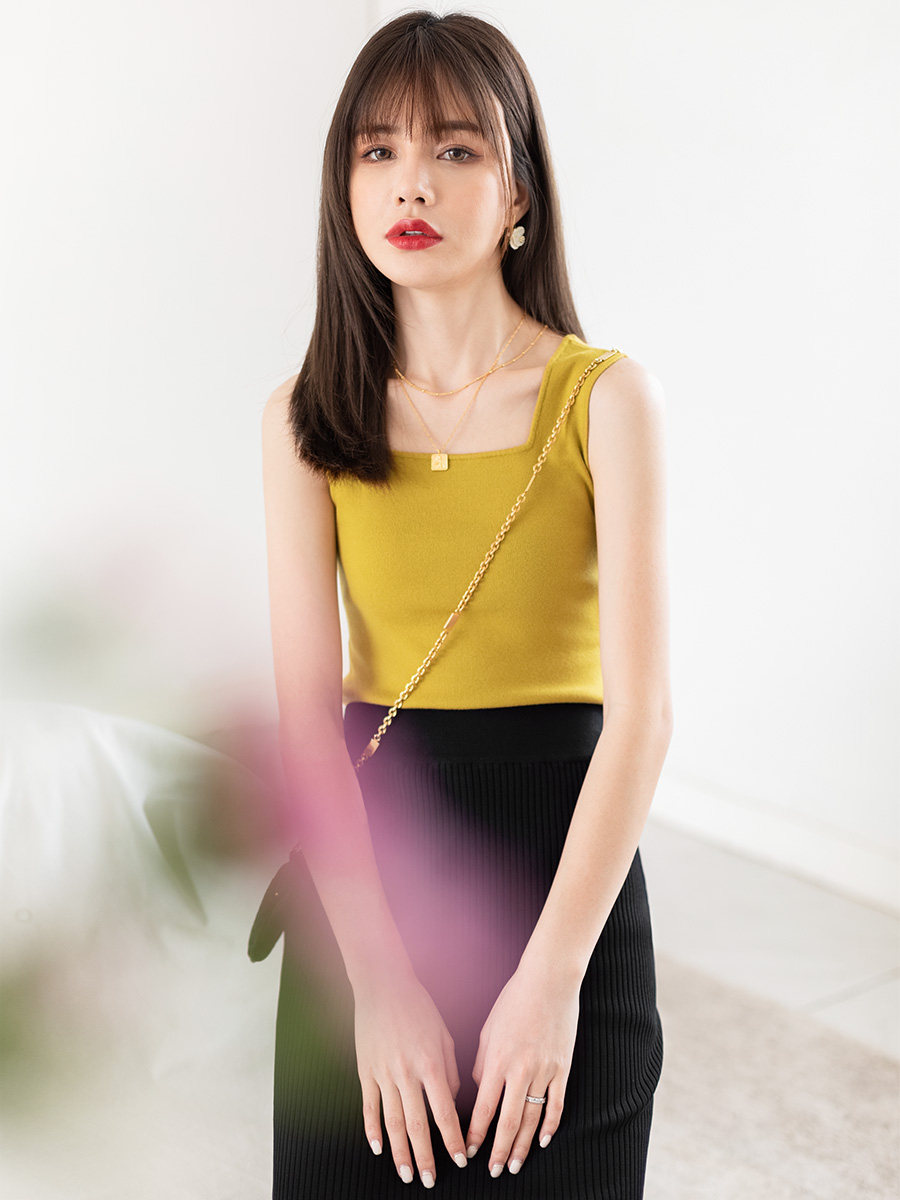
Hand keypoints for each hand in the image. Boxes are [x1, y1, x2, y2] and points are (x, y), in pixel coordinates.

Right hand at [354, 969, 469, 1187]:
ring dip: (400, 1152)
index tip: (461, 1159)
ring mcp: (382, 1073)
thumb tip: (450, 1103)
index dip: (453, 1139)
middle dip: (425, 1156)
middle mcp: (406, 1073)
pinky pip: (369, 1107)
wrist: (383, 986)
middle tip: (430, 1180)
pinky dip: (372, 1131)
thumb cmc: (419, 1008)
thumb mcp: (444, 1036)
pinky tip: (378, 1149)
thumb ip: (450, 1072)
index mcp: (430, 1064)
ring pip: (392, 1122)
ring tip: (406, 1174)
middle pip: (416, 1125)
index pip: (444, 1112)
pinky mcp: (365, 1070)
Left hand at [464, 960, 579, 1176]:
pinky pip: (556, 1104)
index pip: (484, 1108)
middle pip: (508, 1122)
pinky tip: (542, 1141)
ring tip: (515, 1165)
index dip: (476, 1134)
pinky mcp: (563, 1068)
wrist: (549, 980)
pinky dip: (550, 1125)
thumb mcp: (488, 1028)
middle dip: (499, 1150)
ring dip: (523, 1145)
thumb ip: (482, 1062)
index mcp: (497, 1060)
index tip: (468, 1151)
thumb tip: (480, 1089)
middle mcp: (520, 1070)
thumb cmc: (514, 1000)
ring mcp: (544, 1071)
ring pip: (532, 1118)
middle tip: (494, 1171)